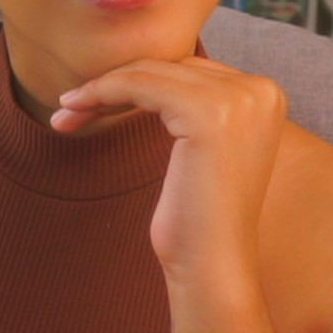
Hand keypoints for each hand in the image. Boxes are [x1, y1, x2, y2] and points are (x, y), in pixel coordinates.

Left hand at [53, 57, 286, 287]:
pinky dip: (101, 92)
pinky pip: (139, 84)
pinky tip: (73, 110)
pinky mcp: (208, 112)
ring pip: (150, 72)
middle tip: (72, 107)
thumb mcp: (202, 151)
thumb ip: (194, 108)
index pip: (189, 70)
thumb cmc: (199, 219)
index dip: (139, 82)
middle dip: (117, 83)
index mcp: (266, 95)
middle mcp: (260, 90)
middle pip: (171, 66)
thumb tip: (146, 73)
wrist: (212, 266)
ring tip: (66, 112)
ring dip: (100, 88)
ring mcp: (238, 99)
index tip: (96, 102)